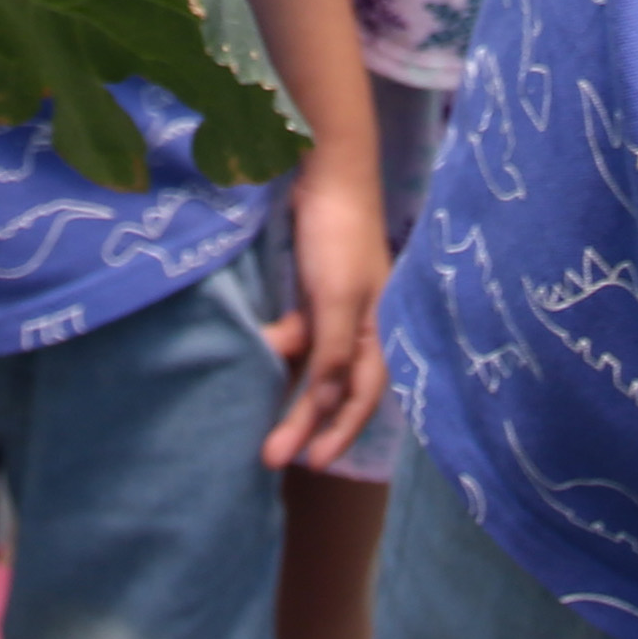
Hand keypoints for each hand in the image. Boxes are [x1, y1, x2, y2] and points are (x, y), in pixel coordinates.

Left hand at [260, 158, 394, 470]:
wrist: (327, 174)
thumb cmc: (338, 238)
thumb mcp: (336, 299)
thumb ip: (333, 351)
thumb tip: (327, 402)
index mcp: (377, 331)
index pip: (361, 397)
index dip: (340, 433)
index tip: (312, 464)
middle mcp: (360, 327)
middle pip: (334, 388)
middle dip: (306, 424)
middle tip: (272, 458)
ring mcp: (336, 309)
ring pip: (315, 366)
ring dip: (290, 393)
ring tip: (264, 423)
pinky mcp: (314, 292)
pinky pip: (300, 336)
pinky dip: (282, 349)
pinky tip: (260, 352)